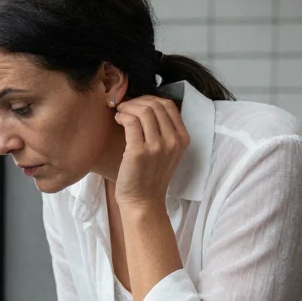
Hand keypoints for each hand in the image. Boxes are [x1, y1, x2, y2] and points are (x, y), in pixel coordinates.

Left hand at [113, 95, 188, 211]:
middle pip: (155, 105)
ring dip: (128, 107)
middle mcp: (173, 141)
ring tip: (120, 113)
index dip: (150, 99)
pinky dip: (122, 116)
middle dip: (137, 101)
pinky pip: (131, 121)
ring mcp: (158, 146)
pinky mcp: (139, 151)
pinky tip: (118, 120)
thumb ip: (163, 131)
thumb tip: (145, 105)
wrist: (143, 202)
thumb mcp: (166, 152)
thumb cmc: (150, 176)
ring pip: (143, 110)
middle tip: (125, 106)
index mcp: (183, 139)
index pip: (169, 105)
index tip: (137, 104)